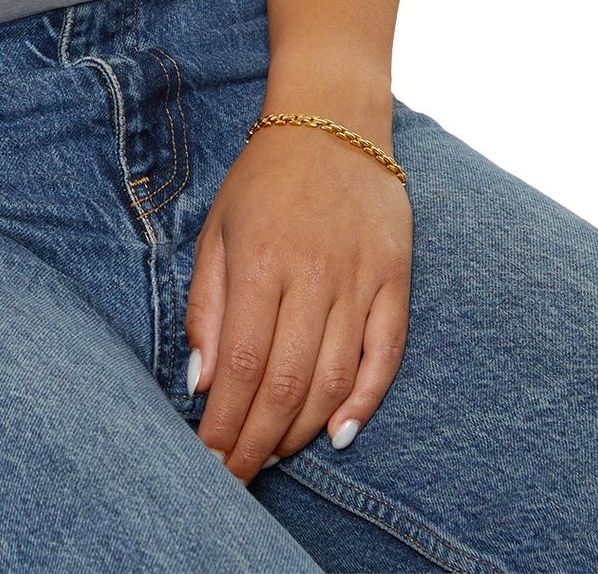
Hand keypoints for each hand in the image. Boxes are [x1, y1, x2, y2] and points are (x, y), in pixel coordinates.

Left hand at [184, 117, 412, 480]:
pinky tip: (339, 433)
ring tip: (275, 455)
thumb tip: (202, 381)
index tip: (209, 459)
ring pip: (334, 378)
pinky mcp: (396, 279)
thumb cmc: (264, 180)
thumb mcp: (217, 230)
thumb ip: (207, 306)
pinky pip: (385, 354)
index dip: (226, 421)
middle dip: (258, 440)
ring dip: (302, 429)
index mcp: (260, 260)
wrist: (332, 121)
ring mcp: (359, 278)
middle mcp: (313, 274)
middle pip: (286, 382)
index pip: (242, 364)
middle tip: (238, 476)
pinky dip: (365, 401)